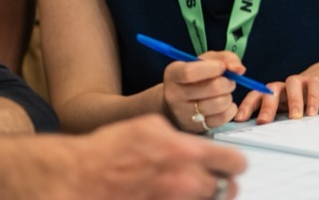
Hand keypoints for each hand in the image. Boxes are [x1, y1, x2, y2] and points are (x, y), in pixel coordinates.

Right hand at [60, 114, 245, 199]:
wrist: (83, 176)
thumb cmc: (112, 148)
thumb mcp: (151, 126)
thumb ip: (181, 137)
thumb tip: (198, 146)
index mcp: (185, 152)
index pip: (234, 162)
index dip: (233, 162)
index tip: (228, 163)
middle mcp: (187, 183)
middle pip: (229, 189)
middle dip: (222, 183)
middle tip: (210, 178)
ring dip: (206, 195)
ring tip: (188, 187)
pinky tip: (172, 195)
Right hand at [162, 51, 243, 132]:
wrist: (177, 104)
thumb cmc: (193, 78)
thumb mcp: (203, 61)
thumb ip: (224, 58)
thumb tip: (239, 69)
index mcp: (173, 74)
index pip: (190, 72)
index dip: (212, 68)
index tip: (222, 67)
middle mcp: (174, 95)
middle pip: (212, 88)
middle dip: (227, 82)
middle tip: (228, 81)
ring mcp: (184, 114)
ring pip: (219, 104)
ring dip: (228, 96)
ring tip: (224, 93)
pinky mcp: (196, 128)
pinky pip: (223, 118)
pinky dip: (230, 109)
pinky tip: (224, 104)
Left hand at [235, 52, 318, 122]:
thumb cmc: (311, 95)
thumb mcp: (294, 107)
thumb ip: (282, 117)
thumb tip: (264, 136)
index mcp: (277, 93)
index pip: (257, 95)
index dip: (247, 106)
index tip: (239, 120)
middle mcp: (286, 86)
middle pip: (271, 89)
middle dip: (265, 106)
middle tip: (264, 122)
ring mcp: (303, 81)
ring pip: (292, 83)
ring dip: (292, 101)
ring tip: (295, 118)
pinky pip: (314, 86)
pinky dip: (313, 99)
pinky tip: (312, 113)